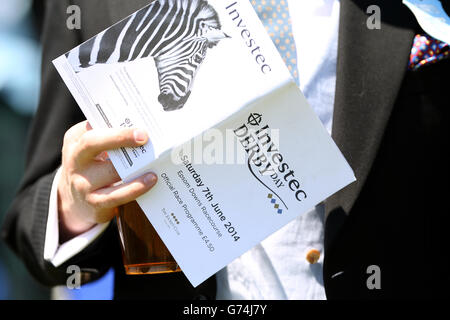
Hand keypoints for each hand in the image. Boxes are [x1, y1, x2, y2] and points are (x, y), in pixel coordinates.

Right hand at [57, 121, 156, 241]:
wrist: (76, 203)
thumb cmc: (93, 168)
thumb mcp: (93, 150)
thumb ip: (110, 138)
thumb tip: (141, 127)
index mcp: (75, 140)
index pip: (91, 124)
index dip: (110, 119)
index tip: (132, 117)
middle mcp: (75, 159)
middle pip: (93, 142)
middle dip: (119, 137)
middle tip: (143, 135)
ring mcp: (82, 182)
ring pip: (110, 170)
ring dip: (135, 165)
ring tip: (154, 160)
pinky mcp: (94, 201)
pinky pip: (117, 195)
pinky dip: (136, 187)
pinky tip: (150, 180)